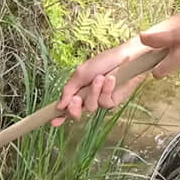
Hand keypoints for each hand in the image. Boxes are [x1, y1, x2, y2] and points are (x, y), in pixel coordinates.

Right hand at [55, 10, 179, 124]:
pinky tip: (111, 79)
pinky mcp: (113, 100)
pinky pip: (105, 103)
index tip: (53, 122)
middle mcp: (87, 96)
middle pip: (76, 112)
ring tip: (100, 79)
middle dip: (74, 108)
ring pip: (91, 107)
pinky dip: (107, 90)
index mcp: (77, 89)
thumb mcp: (81, 73)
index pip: (66, 105)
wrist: (126, 57)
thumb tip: (58, 107)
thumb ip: (69, 90)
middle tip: (76, 100)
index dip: (59, 115)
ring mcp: (100, 99)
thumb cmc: (104, 61)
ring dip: (94, 93)